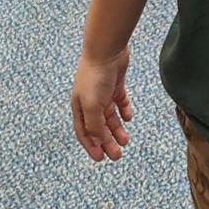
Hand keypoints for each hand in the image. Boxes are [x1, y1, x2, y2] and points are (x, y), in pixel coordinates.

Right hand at [71, 46, 132, 162]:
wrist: (106, 49)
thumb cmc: (94, 76)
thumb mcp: (92, 105)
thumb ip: (95, 125)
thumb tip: (99, 140)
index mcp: (79, 107)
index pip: (83, 132)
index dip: (91, 146)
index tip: (100, 159)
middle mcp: (89, 101)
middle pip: (98, 127)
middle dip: (106, 142)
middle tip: (117, 155)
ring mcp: (103, 92)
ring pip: (109, 116)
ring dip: (116, 129)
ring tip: (125, 140)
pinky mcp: (115, 84)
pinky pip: (119, 101)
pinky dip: (124, 110)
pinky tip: (128, 117)